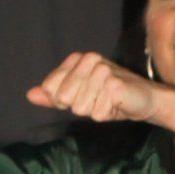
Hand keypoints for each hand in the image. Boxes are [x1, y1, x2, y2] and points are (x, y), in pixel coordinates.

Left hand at [25, 52, 174, 132]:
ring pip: (80, 107)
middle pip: (65, 99)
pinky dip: (106, 114)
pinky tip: (117, 105)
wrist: (144, 100)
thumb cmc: (109, 98)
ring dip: (95, 110)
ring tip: (108, 102)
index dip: (65, 100)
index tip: (84, 95)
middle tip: (98, 100)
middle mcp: (89, 59)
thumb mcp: (78, 96)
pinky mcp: (115, 85)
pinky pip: (97, 113)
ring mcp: (102, 70)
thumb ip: (53, 96)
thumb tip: (30, 95)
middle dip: (81, 106)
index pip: (52, 89)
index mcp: (77, 58)